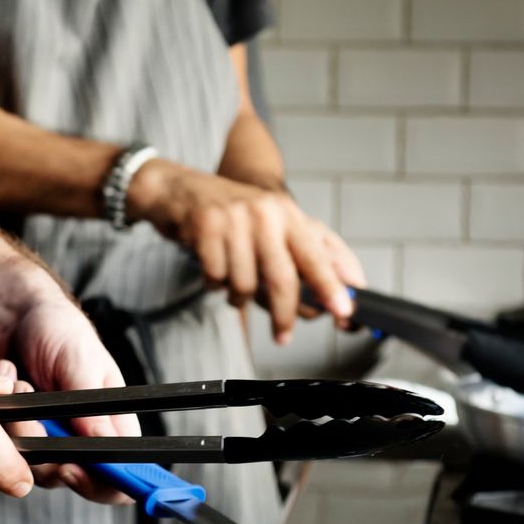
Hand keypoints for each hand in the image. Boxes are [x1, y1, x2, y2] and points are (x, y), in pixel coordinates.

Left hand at [0, 291, 141, 505]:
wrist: (14, 314)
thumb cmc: (59, 331)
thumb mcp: (80, 362)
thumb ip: (90, 406)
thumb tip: (106, 447)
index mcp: (109, 427)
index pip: (115, 478)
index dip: (97, 484)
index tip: (69, 466)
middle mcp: (76, 440)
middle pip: (61, 477)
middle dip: (39, 445)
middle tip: (27, 403)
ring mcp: (40, 440)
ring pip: (22, 462)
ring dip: (14, 420)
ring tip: (14, 378)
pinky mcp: (8, 434)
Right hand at [128, 160, 365, 342]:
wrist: (179, 188)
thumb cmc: (232, 214)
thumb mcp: (273, 225)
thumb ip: (305, 254)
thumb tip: (332, 293)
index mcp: (288, 213)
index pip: (317, 254)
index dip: (332, 286)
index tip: (344, 312)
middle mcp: (266, 212)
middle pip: (283, 278)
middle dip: (284, 313)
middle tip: (283, 334)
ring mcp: (235, 218)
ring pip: (245, 284)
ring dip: (238, 296)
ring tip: (233, 284)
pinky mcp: (206, 226)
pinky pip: (216, 277)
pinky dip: (214, 284)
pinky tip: (214, 272)